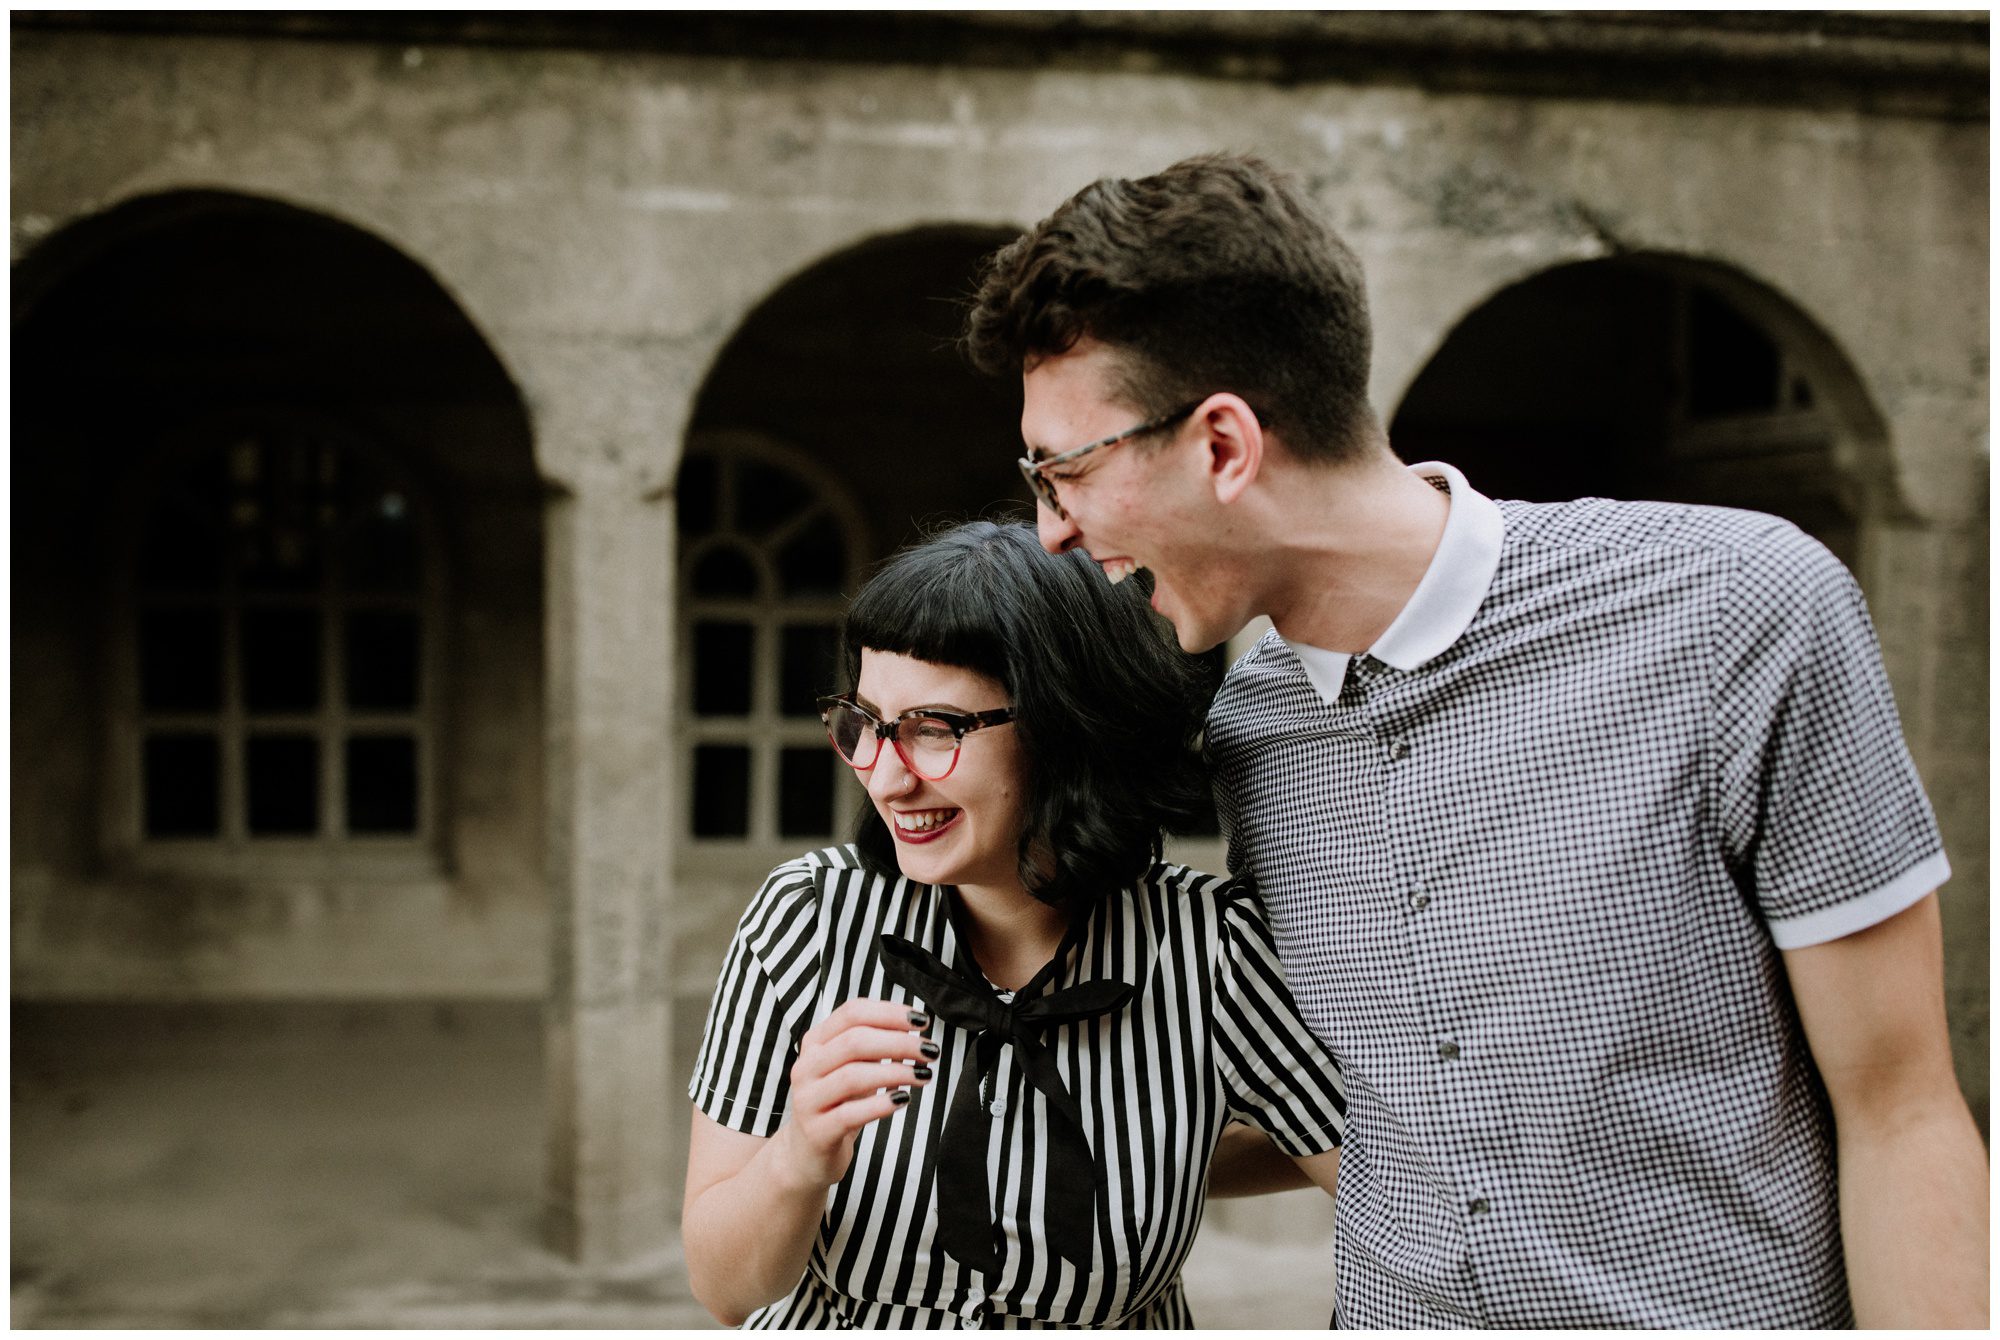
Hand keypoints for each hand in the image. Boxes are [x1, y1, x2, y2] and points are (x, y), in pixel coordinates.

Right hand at [770, 998, 935, 1190]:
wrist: (806, 1154)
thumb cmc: (837, 1104)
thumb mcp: (852, 1067)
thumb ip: (875, 1045)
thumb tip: (914, 1029)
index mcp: (816, 1042)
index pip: (852, 1013)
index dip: (890, 1013)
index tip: (922, 1021)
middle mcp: (807, 1067)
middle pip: (854, 1041)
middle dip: (899, 1042)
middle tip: (929, 1050)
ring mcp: (808, 1100)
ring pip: (852, 1076)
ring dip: (896, 1072)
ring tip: (924, 1075)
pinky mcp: (817, 1132)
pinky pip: (850, 1114)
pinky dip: (880, 1104)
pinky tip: (902, 1099)